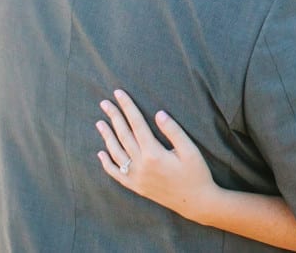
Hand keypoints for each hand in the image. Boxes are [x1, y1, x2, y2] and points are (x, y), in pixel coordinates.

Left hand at [95, 89, 218, 223]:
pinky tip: (101, 153)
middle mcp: (140, 165)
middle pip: (123, 135)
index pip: (136, 123)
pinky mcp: (136, 187)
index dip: (127, 107)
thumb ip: (173, 131)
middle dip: (114, 117)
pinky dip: (107, 163)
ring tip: (99, 122)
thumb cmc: (196, 173)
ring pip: (116, 153)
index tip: (119, 93)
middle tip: (105, 103)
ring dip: (107, 137)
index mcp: (154, 153)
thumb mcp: (190, 150)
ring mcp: (136, 177)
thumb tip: (158, 113)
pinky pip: (116, 174)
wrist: (196, 202)